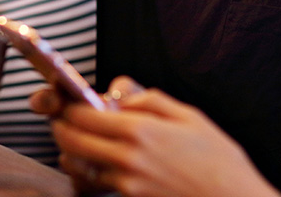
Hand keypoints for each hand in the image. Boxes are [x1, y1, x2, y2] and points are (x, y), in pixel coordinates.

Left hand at [51, 77, 279, 196]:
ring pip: (80, 167)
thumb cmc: (218, 160)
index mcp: (140, 130)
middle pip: (71, 141)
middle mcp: (128, 158)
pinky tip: (100, 164)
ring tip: (79, 143)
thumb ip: (149, 100)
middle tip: (63, 121)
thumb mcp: (189, 116)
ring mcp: (127, 184)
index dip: (69, 107)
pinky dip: (90, 174)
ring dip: (73, 153)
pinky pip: (98, 185)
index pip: (83, 116)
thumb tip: (120, 94)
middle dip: (62, 128)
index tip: (70, 104)